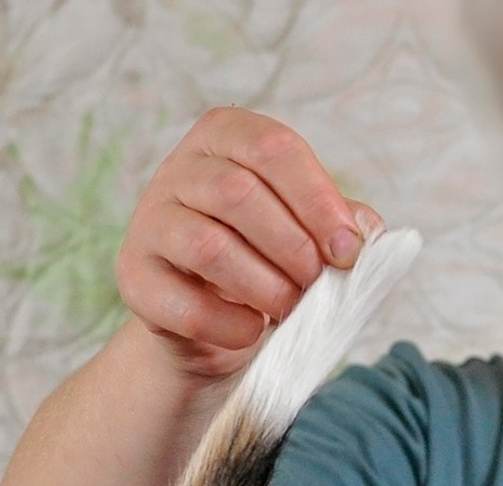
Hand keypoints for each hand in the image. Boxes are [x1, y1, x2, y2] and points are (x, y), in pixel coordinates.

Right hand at [116, 107, 383, 380]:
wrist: (215, 322)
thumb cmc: (268, 261)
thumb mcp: (308, 231)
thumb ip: (339, 223)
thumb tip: (367, 231)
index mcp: (226, 138)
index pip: (272, 148)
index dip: (317, 200)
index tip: (348, 250)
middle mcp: (179, 169)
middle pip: (237, 193)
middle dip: (293, 248)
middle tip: (318, 284)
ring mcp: (149, 222)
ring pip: (208, 246)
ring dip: (266, 286)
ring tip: (291, 308)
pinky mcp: (135, 278)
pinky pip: (184, 304)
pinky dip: (230, 324)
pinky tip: (252, 329)